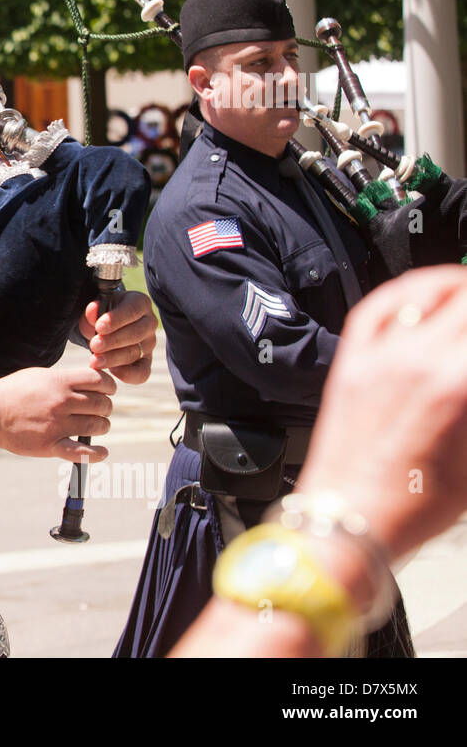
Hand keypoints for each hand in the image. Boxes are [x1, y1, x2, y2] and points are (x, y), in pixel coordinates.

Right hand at [0, 366, 115, 461]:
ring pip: (97, 426)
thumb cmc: (12, 392)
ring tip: (96, 425)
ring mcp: (57, 424)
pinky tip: (103, 452)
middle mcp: (62, 402)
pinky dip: (96, 454)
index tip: (107, 390)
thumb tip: (86, 380)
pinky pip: (82, 453)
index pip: (99, 380)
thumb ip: (63, 378)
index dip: (109, 385)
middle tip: (100, 409)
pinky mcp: (51, 445)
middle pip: (102, 404)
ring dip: (101, 426)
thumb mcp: (38, 375)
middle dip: (105, 407)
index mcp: (59, 382)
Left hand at [78, 289, 156, 384]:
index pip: (132, 310)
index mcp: (139, 303)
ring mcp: (149, 343)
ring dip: (114, 358)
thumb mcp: (95, 308)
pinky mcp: (145, 361)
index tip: (99, 327)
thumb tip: (92, 310)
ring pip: (136, 353)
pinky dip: (129, 374)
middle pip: (136, 334)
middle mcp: (149, 322)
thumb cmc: (102, 314)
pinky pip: (142, 372)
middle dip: (113, 341)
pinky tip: (112, 371)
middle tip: (94, 345)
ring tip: (94, 360)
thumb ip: (93, 309)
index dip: (116, 319)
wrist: (105, 327)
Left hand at [297, 265, 466, 560]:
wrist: (350, 515)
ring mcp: (380, 355)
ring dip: (463, 290)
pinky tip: (432, 291)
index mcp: (457, 384)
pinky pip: (383, 304)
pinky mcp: (352, 359)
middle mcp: (418, 358)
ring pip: (432, 291)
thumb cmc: (416, 502)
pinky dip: (414, 289)